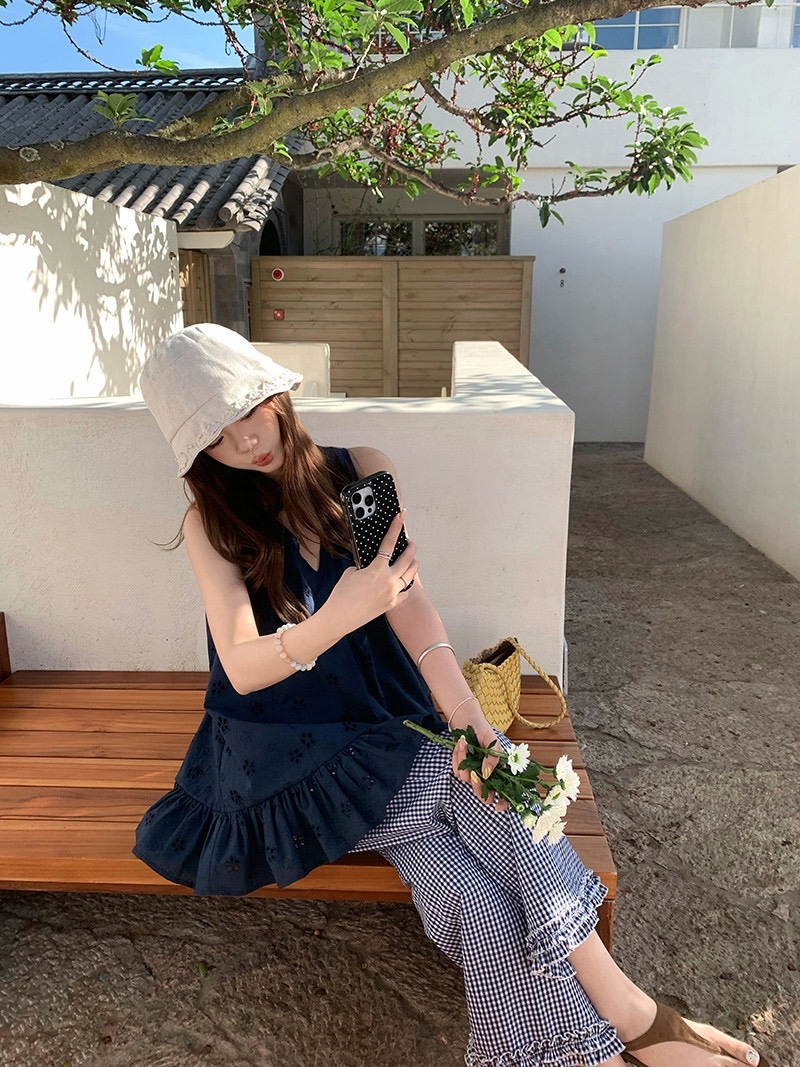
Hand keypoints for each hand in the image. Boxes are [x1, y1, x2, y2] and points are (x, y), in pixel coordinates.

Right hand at [326, 511, 418, 632]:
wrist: (339, 617)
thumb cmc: (341, 595)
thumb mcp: (351, 572)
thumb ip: (366, 565)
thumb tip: (375, 563)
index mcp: (377, 570)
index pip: (390, 543)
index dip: (396, 528)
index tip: (401, 517)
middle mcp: (389, 581)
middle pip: (408, 558)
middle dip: (410, 546)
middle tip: (409, 542)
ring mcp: (393, 593)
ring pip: (412, 574)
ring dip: (411, 564)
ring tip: (408, 560)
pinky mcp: (392, 604)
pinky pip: (405, 592)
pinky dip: (404, 585)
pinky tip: (401, 582)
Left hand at [450, 703, 508, 811]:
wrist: (467, 721)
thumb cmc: (483, 730)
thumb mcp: (492, 741)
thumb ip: (493, 758)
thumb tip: (487, 775)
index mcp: (498, 771)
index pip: (504, 793)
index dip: (503, 803)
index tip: (499, 807)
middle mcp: (486, 775)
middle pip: (483, 795)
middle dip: (478, 786)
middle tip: (475, 773)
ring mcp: (472, 772)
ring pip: (466, 779)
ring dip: (463, 759)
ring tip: (464, 742)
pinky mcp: (460, 767)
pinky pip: (456, 770)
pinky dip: (456, 756)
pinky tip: (460, 744)